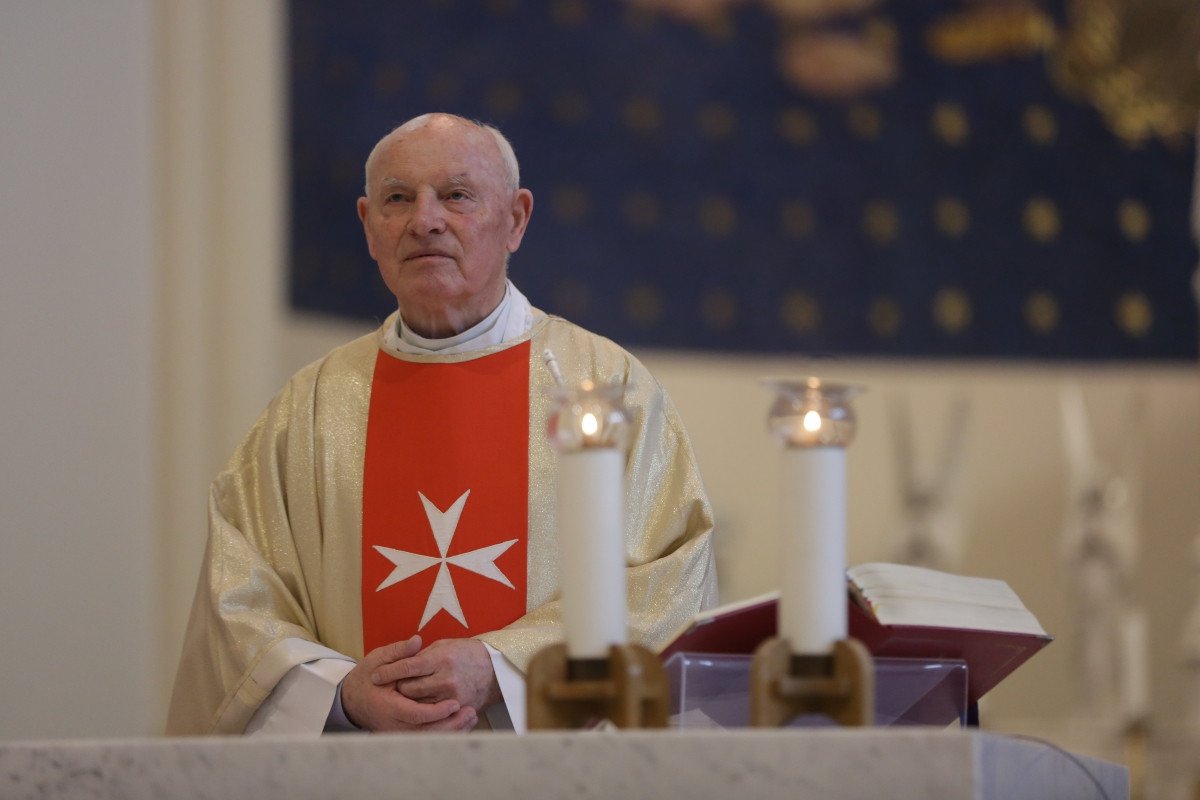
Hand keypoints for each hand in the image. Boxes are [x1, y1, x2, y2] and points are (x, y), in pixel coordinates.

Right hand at [341, 635, 477, 731]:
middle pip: (425, 732)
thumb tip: (417, 641)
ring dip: (452, 730)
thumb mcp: (378, 659)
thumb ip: (398, 651)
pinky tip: (462, 724)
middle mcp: (392, 725)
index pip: (415, 714)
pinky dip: (445, 733)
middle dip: (450, 724)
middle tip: (471, 712)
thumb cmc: (367, 677)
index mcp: (387, 706)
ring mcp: (398, 733)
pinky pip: (427, 739)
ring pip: (428, 738)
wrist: (352, 699)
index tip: (455, 703)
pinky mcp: (404, 736)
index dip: (436, 711)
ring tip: (472, 717)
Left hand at [372, 637, 501, 711]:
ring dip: (408, 699)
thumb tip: (399, 661)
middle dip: (397, 686)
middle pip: (409, 688)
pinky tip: (417, 703)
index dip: (389, 671)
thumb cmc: (466, 653)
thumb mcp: (444, 645)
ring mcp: (452, 696)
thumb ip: (421, 654)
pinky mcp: (456, 707)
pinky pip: (431, 712)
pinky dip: (421, 708)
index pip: (408, 666)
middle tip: (390, 685)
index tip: (375, 675)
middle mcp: (446, 678)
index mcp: (442, 659)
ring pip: (417, 703)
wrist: (494, 669)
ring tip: (402, 694)